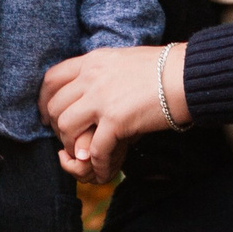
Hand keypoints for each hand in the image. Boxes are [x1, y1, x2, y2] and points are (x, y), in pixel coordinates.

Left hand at [40, 45, 181, 183]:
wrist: (187, 75)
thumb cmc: (165, 69)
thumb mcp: (124, 61)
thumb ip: (105, 73)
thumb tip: (95, 90)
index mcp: (93, 61)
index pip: (52, 79)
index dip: (45, 101)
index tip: (48, 116)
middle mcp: (92, 77)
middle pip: (56, 106)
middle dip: (57, 128)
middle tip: (67, 141)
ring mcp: (101, 98)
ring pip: (67, 128)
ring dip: (73, 146)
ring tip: (84, 155)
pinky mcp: (116, 120)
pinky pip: (94, 149)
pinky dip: (97, 164)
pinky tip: (103, 170)